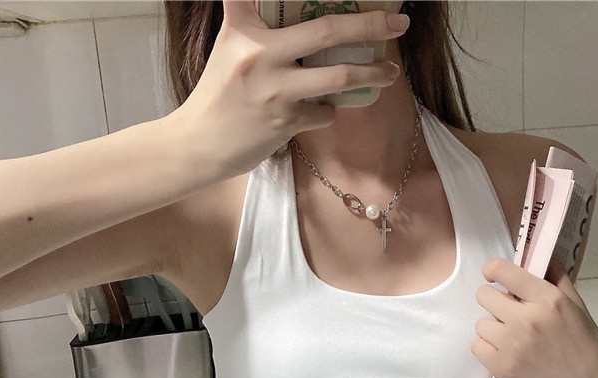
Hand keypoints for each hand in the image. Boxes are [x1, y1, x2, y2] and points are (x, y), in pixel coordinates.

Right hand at [165, 0, 406, 183]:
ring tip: (390, 73)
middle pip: (327, 32)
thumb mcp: (229, 47)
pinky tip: (323, 110)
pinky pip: (323, 113)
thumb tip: (279, 12)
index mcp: (247, 32)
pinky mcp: (285, 123)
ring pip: (337, 78)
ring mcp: (276, 91)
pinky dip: (329, 111)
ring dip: (370, 75)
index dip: (336, 8)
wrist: (199, 145)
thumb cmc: (218, 95)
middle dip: (369, 25)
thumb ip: (249, 18)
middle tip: (398, 23)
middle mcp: (262, 56)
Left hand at [472, 257, 597, 377]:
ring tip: (511, 339)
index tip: (492, 275)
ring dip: (492, 329)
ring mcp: (511, 344)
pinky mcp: (501, 366)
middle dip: (493, 302)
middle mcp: (527, 318)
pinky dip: (488, 350)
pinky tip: (506, 355)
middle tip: (506, 314)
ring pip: (480, 324)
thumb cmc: (585, 349)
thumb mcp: (578, 309)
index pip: (504, 271)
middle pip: (483, 296)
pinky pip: (477, 347)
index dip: (493, 270)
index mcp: (548, 299)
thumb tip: (541, 255)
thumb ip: (558, 280)